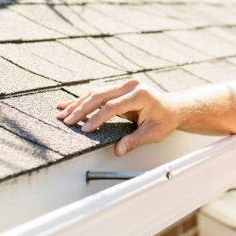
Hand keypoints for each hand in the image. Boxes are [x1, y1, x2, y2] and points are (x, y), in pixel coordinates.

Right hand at [56, 79, 179, 155]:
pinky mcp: (119, 88)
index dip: (97, 118)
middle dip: (81, 109)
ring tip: (62, 114)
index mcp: (140, 95)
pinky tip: (69, 105)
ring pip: (96, 93)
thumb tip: (118, 150)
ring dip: (78, 104)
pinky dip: (83, 100)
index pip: (113, 106)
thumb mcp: (153, 133)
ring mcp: (124, 85)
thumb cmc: (165, 120)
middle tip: (66, 120)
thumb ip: (134, 140)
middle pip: (100, 96)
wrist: (173, 108)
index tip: (86, 129)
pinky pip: (98, 93)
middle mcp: (131, 86)